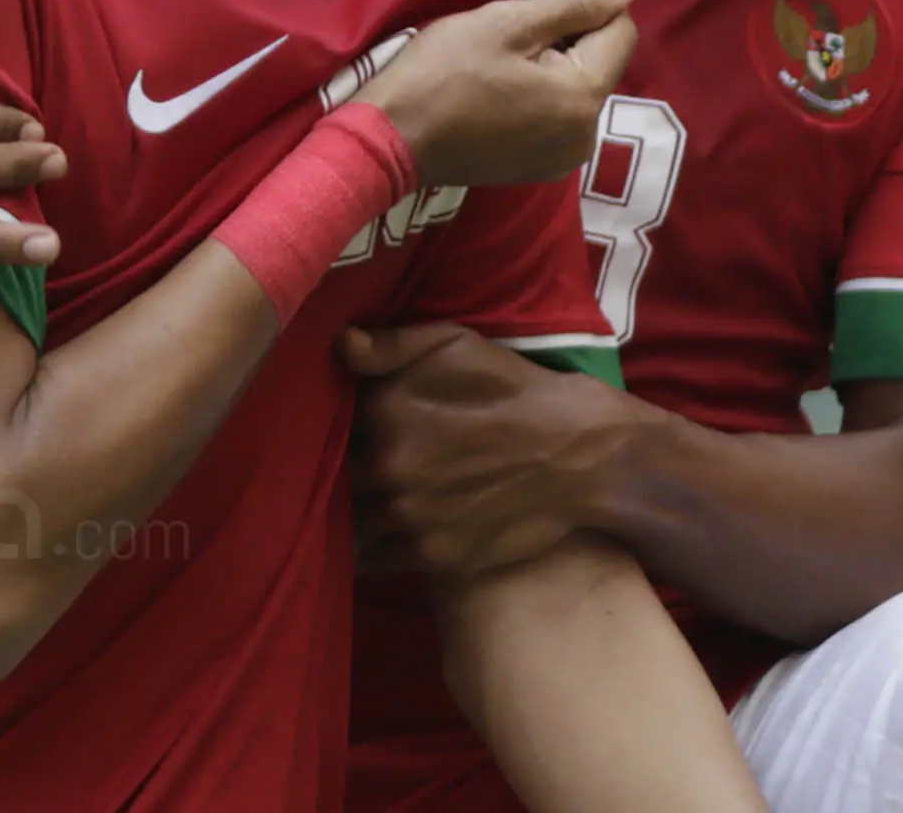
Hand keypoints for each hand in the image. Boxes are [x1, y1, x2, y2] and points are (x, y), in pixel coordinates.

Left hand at [342, 323, 660, 577]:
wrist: (583, 455)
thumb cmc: (516, 390)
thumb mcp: (458, 345)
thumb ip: (391, 346)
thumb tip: (339, 346)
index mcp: (385, 408)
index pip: (322, 423)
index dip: (320, 427)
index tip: (323, 428)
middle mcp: (388, 465)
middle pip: (329, 476)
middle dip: (333, 473)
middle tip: (341, 468)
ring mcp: (408, 516)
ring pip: (346, 522)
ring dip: (348, 515)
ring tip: (359, 504)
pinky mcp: (430, 556)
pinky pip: (374, 557)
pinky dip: (371, 546)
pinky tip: (381, 531)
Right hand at [356, 0, 638, 186]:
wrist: (389, 141)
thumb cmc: (442, 72)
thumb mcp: (507, 23)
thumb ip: (574, 4)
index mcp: (583, 98)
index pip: (621, 32)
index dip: (586, 10)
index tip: (534, 15)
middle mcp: (586, 137)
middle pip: (601, 62)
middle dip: (567, 41)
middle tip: (508, 42)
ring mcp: (564, 159)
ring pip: (578, 88)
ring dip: (551, 69)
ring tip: (498, 70)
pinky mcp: (540, 169)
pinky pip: (559, 116)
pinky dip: (539, 98)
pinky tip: (496, 95)